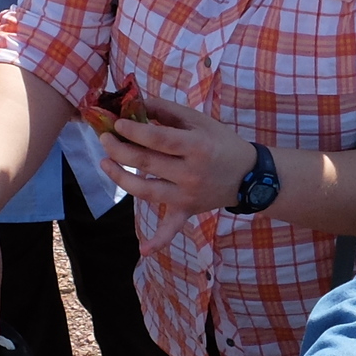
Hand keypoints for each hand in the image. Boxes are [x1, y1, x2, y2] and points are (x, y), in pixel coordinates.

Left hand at [97, 93, 257, 255]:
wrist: (250, 176)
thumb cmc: (221, 142)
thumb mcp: (199, 120)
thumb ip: (167, 111)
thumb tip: (136, 102)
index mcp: (196, 147)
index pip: (158, 139)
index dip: (134, 131)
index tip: (117, 123)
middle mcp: (191, 173)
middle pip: (146, 163)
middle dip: (119, 149)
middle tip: (104, 139)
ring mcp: (188, 196)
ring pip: (147, 191)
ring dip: (121, 179)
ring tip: (105, 164)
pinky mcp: (188, 211)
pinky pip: (172, 227)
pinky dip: (160, 240)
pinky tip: (144, 252)